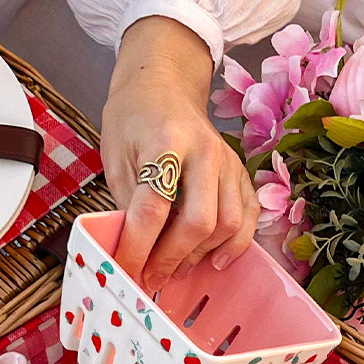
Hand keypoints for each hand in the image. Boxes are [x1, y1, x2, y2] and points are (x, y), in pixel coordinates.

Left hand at [102, 16, 258, 291]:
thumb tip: (134, 252)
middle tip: (151, 278)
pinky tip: (214, 261)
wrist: (164, 84)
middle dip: (172, 259)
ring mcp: (228, 162)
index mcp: (165, 142)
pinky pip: (248, 216)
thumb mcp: (115, 156)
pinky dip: (235, 245)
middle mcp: (204, 152)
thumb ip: (127, 202)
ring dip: (200, 256)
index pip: (153, 207)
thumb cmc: (133, 120)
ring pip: (227, 224)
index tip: (125, 271)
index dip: (138, 247)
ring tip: (176, 270)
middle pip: (198, 221)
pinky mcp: (241, 172)